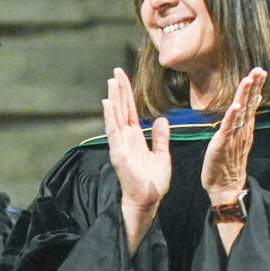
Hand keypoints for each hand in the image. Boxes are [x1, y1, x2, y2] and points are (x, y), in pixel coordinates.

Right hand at [101, 68, 169, 250]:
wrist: (149, 199)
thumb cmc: (153, 181)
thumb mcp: (161, 154)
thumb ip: (160, 137)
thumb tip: (160, 120)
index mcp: (135, 138)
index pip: (130, 111)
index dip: (128, 95)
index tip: (125, 79)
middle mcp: (125, 138)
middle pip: (121, 109)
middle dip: (119, 90)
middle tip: (116, 71)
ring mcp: (120, 145)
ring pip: (116, 116)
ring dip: (114, 98)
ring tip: (112, 81)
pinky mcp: (118, 152)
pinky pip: (113, 131)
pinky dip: (110, 116)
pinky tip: (108, 103)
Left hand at [201, 67, 264, 204]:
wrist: (226, 185)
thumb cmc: (229, 161)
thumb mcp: (238, 136)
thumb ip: (244, 119)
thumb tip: (251, 101)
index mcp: (245, 127)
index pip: (251, 103)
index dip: (256, 87)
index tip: (260, 71)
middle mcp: (243, 130)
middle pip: (250, 104)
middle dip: (254, 86)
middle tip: (260, 70)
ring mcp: (235, 136)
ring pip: (242, 112)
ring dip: (245, 95)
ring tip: (249, 79)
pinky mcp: (224, 144)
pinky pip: (229, 128)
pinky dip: (233, 116)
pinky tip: (236, 105)